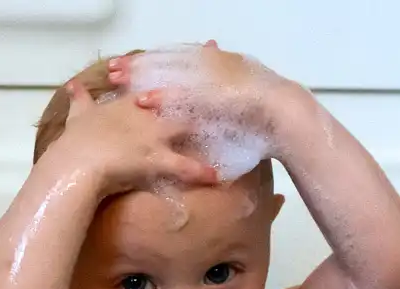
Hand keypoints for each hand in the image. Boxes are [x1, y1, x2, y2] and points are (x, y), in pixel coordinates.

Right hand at [47, 80, 219, 196]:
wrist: (74, 165)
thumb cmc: (74, 141)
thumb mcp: (77, 115)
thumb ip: (80, 99)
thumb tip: (73, 86)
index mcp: (129, 102)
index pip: (158, 89)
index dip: (176, 86)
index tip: (193, 83)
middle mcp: (146, 114)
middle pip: (180, 104)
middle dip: (200, 104)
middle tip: (220, 103)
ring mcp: (154, 136)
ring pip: (188, 130)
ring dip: (206, 133)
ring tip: (226, 136)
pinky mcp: (156, 159)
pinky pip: (184, 166)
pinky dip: (201, 172)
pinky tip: (217, 177)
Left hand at [106, 41, 301, 159]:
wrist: (287, 118)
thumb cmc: (260, 113)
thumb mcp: (234, 93)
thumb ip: (214, 86)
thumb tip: (201, 82)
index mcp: (214, 65)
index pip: (173, 59)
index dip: (147, 60)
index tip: (123, 64)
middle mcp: (211, 67)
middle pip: (166, 62)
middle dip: (138, 65)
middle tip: (112, 69)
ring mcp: (213, 80)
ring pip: (170, 74)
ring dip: (143, 76)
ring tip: (117, 80)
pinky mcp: (217, 96)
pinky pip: (185, 96)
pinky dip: (164, 98)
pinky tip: (144, 101)